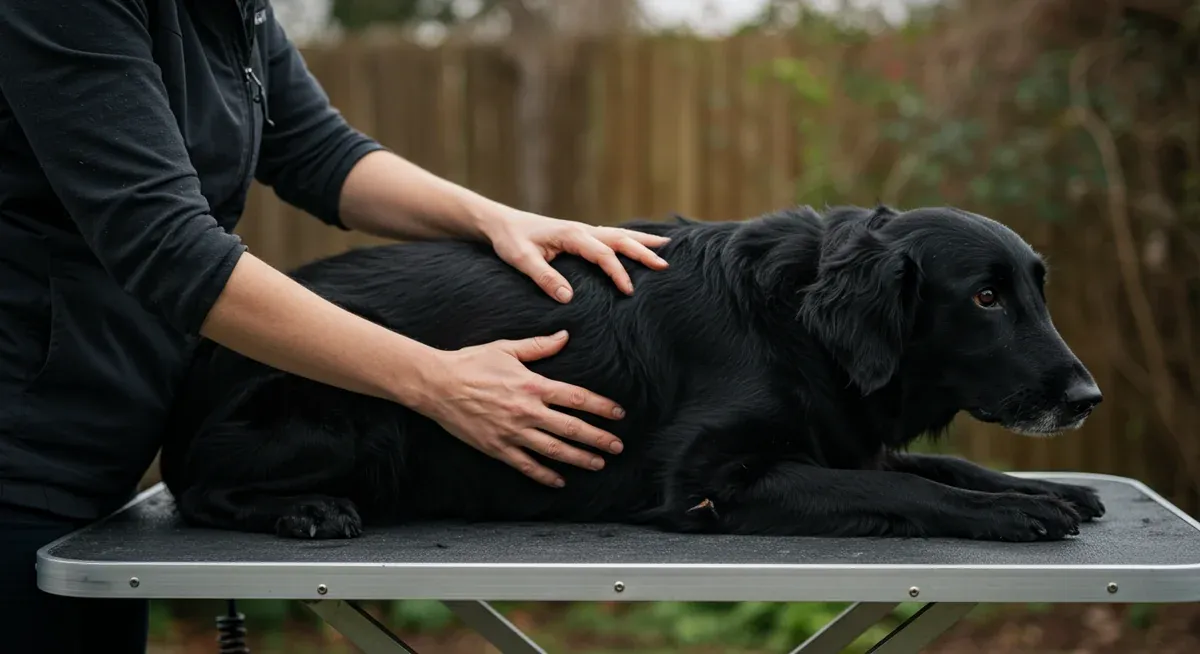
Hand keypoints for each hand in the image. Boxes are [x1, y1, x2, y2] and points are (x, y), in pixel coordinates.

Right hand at [418, 330, 625, 486]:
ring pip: (554, 450)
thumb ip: (539, 346)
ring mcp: (513, 432)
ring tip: (598, 464)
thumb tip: (565, 336)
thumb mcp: (507, 348)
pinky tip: (560, 481)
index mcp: (533, 385)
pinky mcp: (497, 447)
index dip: (601, 407)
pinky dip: (544, 475)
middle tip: (618, 447)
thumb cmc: (471, 363)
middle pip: (572, 428)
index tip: (618, 414)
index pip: (576, 398)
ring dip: (579, 459)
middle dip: (598, 439)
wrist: (437, 384)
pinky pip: (526, 465)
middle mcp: (527, 411)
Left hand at [487, 210, 670, 301]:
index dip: (618, 272)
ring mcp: (583, 231)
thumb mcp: (521, 260)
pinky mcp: (581, 236)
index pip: (603, 254)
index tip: (629, 291)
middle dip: (644, 251)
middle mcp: (582, 230)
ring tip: (667, 247)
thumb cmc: (510, 241)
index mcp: (572, 235)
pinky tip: (640, 245)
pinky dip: (630, 240)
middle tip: (666, 265)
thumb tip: (569, 298)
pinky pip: (611, 237)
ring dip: (643, 241)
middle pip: (620, 239)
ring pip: (620, 235)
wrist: (501, 223)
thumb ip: (544, 277)